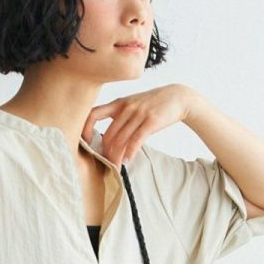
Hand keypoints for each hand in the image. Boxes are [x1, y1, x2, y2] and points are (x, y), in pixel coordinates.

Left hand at [83, 85, 199, 166]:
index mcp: (118, 103)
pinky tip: (128, 159)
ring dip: (117, 157)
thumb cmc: (152, 104)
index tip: (87, 143)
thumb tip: (106, 139)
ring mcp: (139, 114)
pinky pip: (136, 140)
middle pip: (108, 135)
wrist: (176, 97)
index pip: (94, 114)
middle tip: (106, 164)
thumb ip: (119, 117)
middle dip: (106, 153)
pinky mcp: (151, 121)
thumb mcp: (132, 104)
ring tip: (116, 166)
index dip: (86, 130)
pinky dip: (130, 153)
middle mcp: (126, 108)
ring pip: (121, 141)